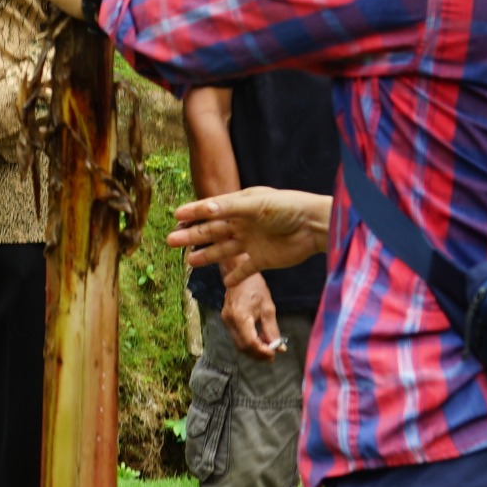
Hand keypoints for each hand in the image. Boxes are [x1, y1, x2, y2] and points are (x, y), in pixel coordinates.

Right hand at [169, 187, 332, 279]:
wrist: (315, 227)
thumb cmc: (288, 208)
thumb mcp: (257, 204)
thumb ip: (230, 208)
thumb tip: (204, 209)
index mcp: (241, 206)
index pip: (212, 209)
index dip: (193, 212)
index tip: (175, 215)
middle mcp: (243, 224)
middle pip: (212, 232)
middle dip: (192, 237)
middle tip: (171, 242)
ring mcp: (252, 242)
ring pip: (224, 250)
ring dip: (206, 256)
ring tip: (189, 262)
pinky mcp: (263, 260)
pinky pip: (245, 269)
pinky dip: (236, 276)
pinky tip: (225, 283)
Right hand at [219, 273, 284, 362]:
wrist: (237, 272)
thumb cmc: (255, 287)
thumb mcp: (268, 308)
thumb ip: (272, 329)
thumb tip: (280, 348)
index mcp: (240, 317)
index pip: (250, 342)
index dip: (262, 352)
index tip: (274, 354)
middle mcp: (230, 321)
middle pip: (242, 347)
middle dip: (257, 354)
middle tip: (272, 356)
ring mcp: (226, 321)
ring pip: (238, 344)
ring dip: (253, 350)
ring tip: (267, 350)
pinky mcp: (226, 320)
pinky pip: (236, 337)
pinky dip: (248, 343)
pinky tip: (258, 341)